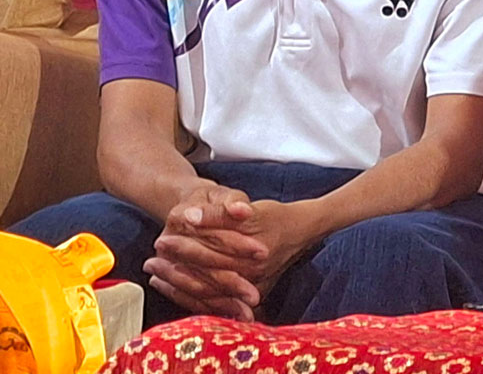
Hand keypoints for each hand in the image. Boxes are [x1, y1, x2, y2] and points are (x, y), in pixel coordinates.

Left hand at [149, 197, 322, 320]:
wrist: (302, 229)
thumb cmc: (275, 217)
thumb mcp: (249, 210)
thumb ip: (217, 214)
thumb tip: (186, 216)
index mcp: (248, 258)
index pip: (208, 257)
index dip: (182, 249)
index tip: (160, 243)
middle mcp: (249, 278)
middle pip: (204, 278)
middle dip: (174, 270)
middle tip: (150, 263)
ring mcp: (249, 288)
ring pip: (206, 293)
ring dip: (177, 285)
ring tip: (155, 276)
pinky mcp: (246, 294)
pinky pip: (213, 301)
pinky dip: (190, 295)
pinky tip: (171, 287)